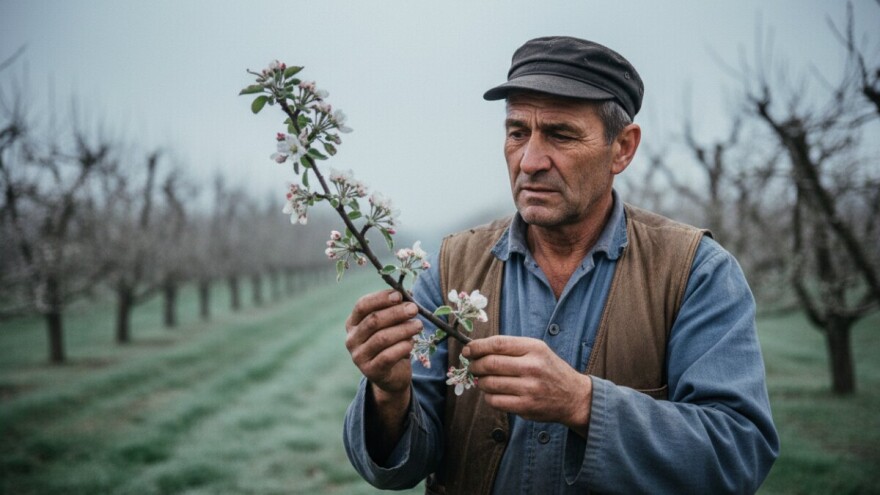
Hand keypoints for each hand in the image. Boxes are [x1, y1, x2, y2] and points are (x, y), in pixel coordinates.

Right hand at [345, 289, 422, 397]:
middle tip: (414, 309)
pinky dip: (402, 347)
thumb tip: (409, 295)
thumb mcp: (392, 325)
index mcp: (353, 323)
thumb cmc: (392, 343)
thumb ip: (396, 310)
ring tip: (418, 325)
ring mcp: (359, 357)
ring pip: (382, 338)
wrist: (392, 375)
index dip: (381, 298)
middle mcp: (352, 339)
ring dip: (403, 329)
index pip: (362, 305)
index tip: (399, 296)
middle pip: (373, 321)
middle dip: (396, 313)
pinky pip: (387, 356)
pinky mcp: (371, 371)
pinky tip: (411, 343)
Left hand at [463, 335, 591, 436]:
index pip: (497, 344)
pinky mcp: (526, 407)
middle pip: (490, 363)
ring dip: (480, 381)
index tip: (468, 349)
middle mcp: (532, 367)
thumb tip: (476, 349)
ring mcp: (529, 388)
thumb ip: (510, 348)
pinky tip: (493, 393)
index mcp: (534, 348)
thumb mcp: (537, 350)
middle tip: (472, 366)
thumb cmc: (549, 370)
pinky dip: (488, 397)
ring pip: (489, 383)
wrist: (573, 396)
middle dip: (475, 365)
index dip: (477, 346)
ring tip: (483, 380)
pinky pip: (495, 401)